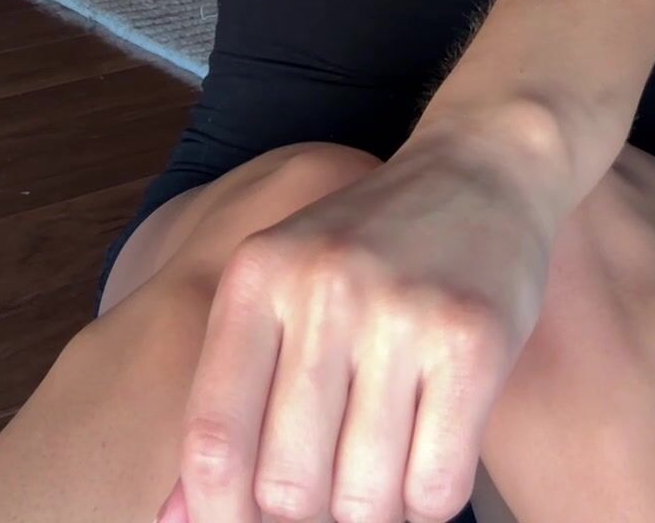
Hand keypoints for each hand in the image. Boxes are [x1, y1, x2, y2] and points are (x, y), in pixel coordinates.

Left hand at [155, 133, 557, 522]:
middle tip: (335, 487)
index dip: (220, 518)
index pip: (213, 445)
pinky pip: (437, 487)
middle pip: (289, 487)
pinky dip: (431, 501)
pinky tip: (431, 458)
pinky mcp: (472, 338)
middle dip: (312, 516)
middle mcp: (321, 288)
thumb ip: (234, 395)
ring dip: (376, 512)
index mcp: (257, 276)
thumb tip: (172, 521)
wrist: (482, 166)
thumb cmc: (373, 247)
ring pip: (366, 500)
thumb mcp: (286, 288)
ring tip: (386, 471)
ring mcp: (400, 310)